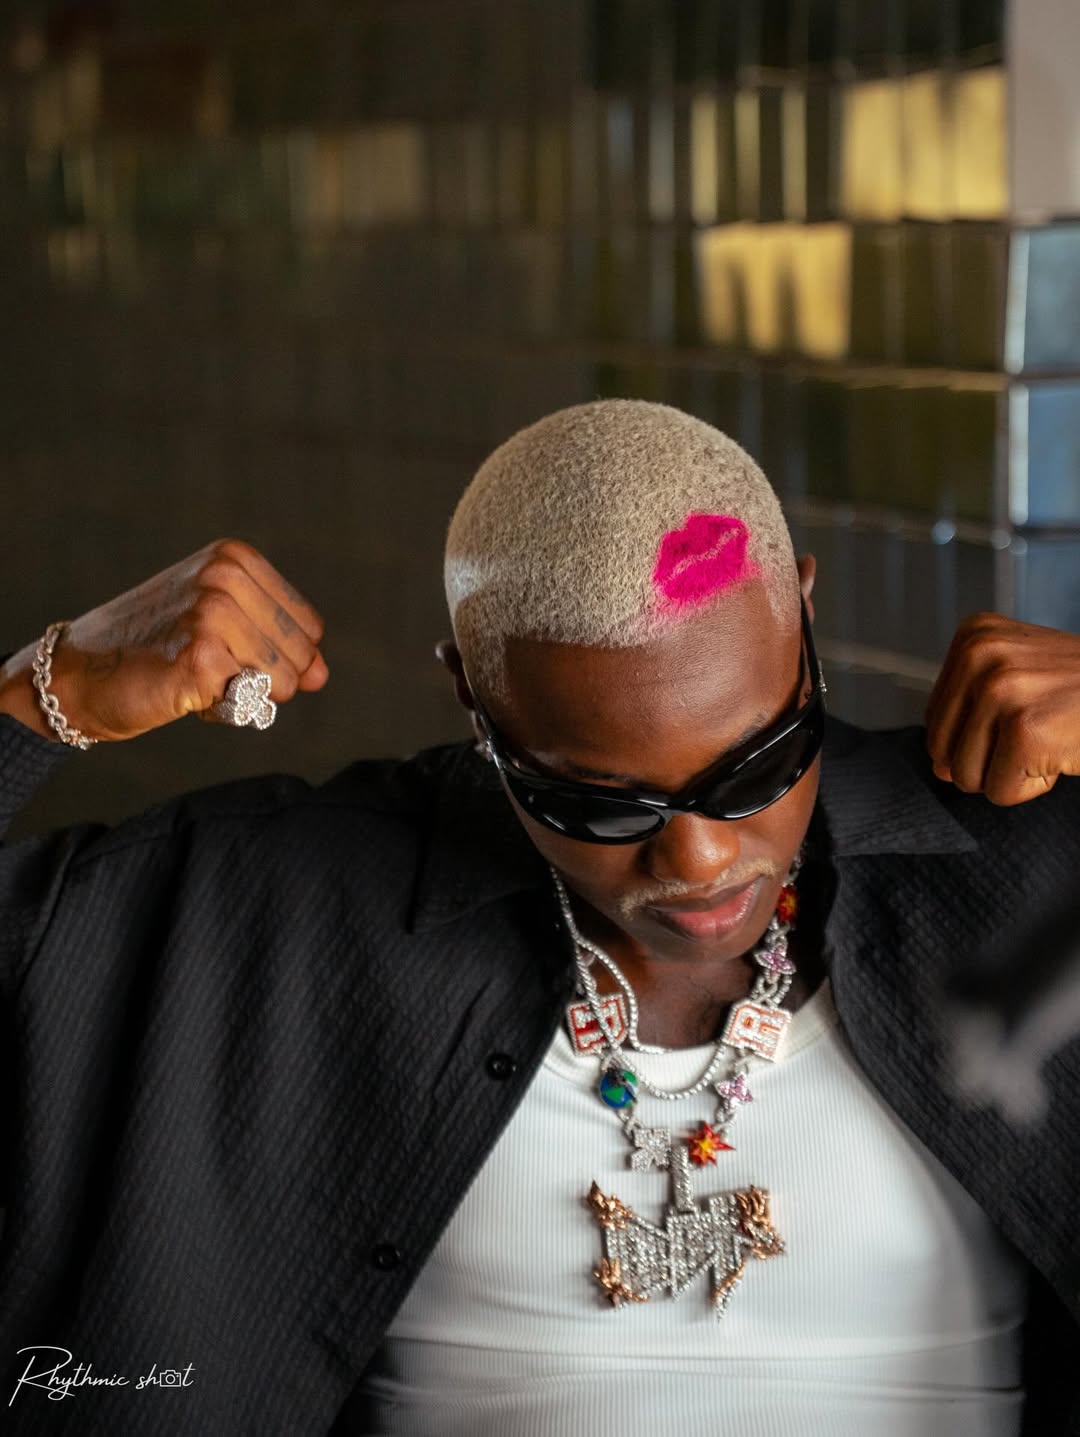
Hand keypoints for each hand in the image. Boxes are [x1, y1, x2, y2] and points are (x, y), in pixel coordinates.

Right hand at [0, 538, 327, 742]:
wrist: (78, 676)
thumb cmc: (152, 653)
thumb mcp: (225, 634)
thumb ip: (280, 647)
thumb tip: (321, 675)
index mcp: (234, 558)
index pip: (309, 627)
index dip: (277, 657)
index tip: (225, 650)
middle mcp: (225, 574)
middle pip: (302, 654)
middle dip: (266, 679)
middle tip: (206, 667)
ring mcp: (212, 611)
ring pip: (283, 680)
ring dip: (246, 695)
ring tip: (194, 676)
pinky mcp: (200, 653)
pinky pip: (252, 700)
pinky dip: (223, 709)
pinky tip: (184, 690)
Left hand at [925, 612, 1079, 804]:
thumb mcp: (1019, 677)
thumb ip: (969, 715)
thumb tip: (939, 769)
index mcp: (974, 635)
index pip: (936, 721)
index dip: (983, 736)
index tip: (1029, 709)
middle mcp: (979, 654)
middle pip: (944, 751)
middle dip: (992, 758)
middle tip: (1043, 727)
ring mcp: (1000, 689)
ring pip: (968, 777)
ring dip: (1015, 773)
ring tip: (1053, 735)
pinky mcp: (1024, 729)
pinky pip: (1002, 792)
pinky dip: (1036, 786)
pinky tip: (1062, 751)